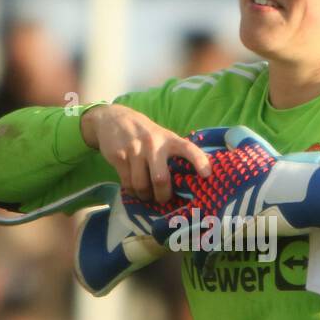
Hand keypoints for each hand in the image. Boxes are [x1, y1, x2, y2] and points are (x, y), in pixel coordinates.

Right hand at [81, 104, 211, 203]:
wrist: (112, 119)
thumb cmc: (144, 133)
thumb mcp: (162, 136)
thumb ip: (175, 153)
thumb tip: (192, 179)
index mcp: (169, 139)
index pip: (188, 149)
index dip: (199, 161)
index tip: (207, 175)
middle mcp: (153, 144)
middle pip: (161, 179)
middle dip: (163, 195)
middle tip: (163, 200)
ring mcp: (135, 150)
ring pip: (141, 185)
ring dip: (145, 196)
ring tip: (146, 196)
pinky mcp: (119, 156)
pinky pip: (127, 183)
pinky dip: (131, 191)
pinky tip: (134, 190)